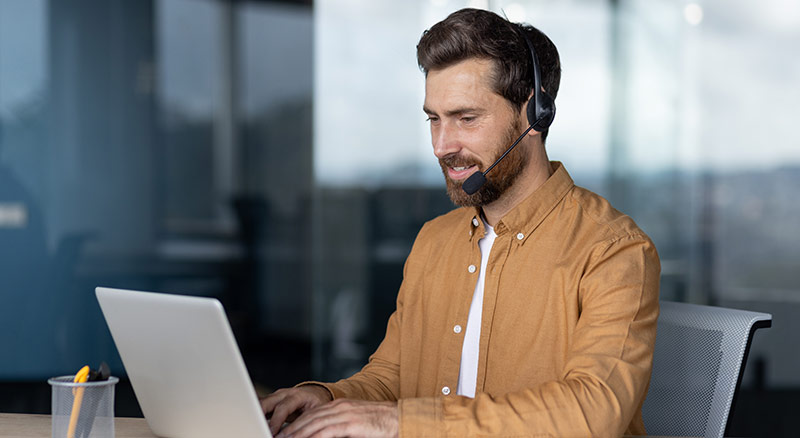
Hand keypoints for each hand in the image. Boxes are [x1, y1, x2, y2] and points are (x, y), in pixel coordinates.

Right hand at [261, 385, 332, 435]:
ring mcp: (275, 396)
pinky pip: (260, 406)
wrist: (314, 395)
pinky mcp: (270, 401)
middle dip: (260, 416)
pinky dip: (257, 415)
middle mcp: (284, 394)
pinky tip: (256, 424)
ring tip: (257, 428)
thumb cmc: (316, 404)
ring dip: (257, 416)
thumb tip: (297, 433)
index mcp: (297, 395)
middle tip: (260, 429)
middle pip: (266, 403)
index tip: (272, 432)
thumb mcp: (314, 413)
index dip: (276, 421)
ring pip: (260, 403)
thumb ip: (304, 421)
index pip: (283, 407)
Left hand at [275, 399, 397, 437]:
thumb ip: (338, 427)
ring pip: (314, 425)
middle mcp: (338, 407)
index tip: (284, 433)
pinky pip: (327, 432)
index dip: (295, 424)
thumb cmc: (379, 423)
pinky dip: (313, 437)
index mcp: (338, 405)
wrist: (399, 418)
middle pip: (308, 419)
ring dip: (298, 435)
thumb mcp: (354, 422)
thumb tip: (323, 434)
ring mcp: (344, 414)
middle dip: (292, 430)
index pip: (311, 414)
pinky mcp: (351, 423)